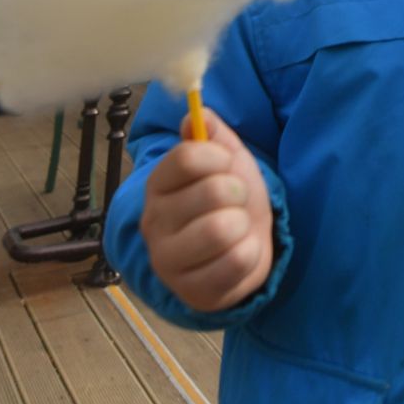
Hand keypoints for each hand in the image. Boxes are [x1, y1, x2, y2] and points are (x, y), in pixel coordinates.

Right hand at [141, 106, 275, 311]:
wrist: (242, 246)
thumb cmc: (230, 199)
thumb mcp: (226, 158)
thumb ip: (212, 132)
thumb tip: (194, 113)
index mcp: (158, 184)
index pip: (186, 157)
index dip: (219, 157)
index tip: (227, 165)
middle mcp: (154, 222)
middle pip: (211, 192)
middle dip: (238, 194)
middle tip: (235, 202)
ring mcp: (168, 261)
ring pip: (221, 230)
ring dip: (243, 225)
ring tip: (237, 228)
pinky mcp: (191, 291)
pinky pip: (236, 263)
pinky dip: (249, 254)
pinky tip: (239, 253)